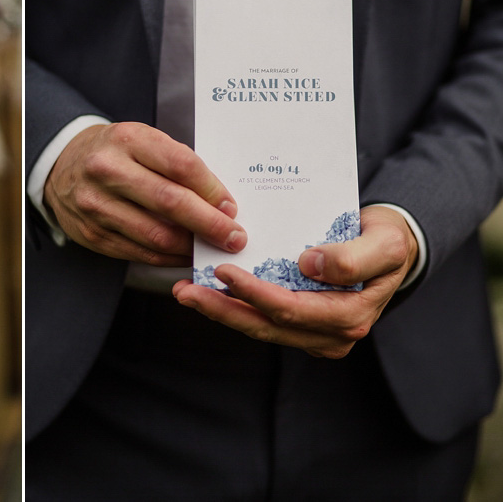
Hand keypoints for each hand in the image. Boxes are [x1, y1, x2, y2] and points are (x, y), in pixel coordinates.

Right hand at [43, 122, 245, 265]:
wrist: (62, 165)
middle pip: (171, 202)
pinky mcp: (92, 234)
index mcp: (127, 139)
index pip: (181, 165)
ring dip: (192, 247)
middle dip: (210, 225)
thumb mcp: (142, 141)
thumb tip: (220, 203)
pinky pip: (140, 253)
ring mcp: (96, 205)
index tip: (232, 207)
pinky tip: (185, 254)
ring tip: (212, 249)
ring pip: (156, 235)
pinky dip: (169, 257)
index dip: (212, 190)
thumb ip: (176, 164)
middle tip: (235, 238)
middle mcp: (107, 170)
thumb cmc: (115, 152)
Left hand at [172, 205, 417, 357]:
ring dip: (220, 310)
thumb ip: (353, 257)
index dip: (254, 293)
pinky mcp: (300, 325)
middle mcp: (329, 333)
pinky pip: (261, 319)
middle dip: (221, 309)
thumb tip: (310, 265)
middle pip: (266, 326)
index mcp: (349, 316)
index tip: (223, 271)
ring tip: (186, 292)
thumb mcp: (384, 243)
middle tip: (185, 291)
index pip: (290, 310)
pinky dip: (233, 306)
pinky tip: (207, 291)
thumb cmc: (387, 241)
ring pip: (258, 327)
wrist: (390, 246)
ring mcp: (314, 333)